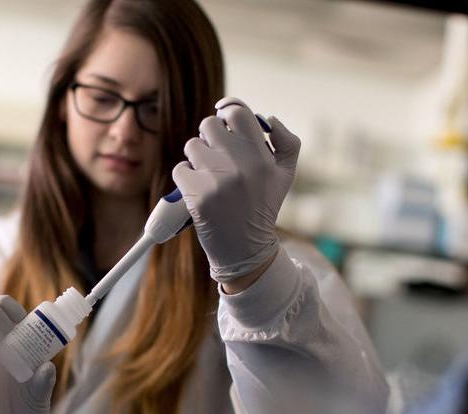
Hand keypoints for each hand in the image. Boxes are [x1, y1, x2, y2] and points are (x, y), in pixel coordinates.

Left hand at [172, 97, 299, 283]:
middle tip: (217, 152)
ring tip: (210, 175)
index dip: (228, 111)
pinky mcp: (196, 194)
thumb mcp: (285, 175)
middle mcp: (239, 163)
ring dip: (197, 157)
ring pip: (192, 146)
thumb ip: (287, 142)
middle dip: (210, 136)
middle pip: (209, 124)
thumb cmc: (263, 206)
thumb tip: (269, 118)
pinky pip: (180, 169)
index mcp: (261, 155)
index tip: (224, 119)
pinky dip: (186, 178)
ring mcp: (216, 178)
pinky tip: (199, 190)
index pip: (237, 112)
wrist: (245, 249)